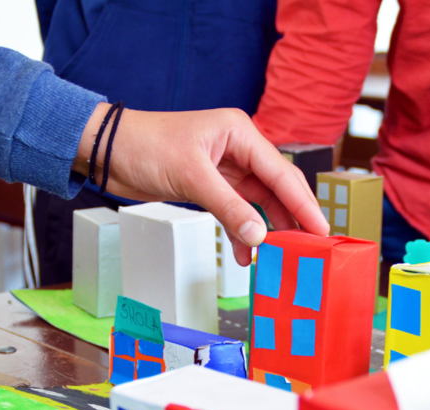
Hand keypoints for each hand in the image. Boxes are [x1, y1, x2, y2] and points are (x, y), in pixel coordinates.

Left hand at [74, 103, 329, 264]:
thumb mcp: (192, 177)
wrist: (108, 150)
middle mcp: (238, 148)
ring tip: (278, 256)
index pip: (281, 172)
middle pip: (275, 188)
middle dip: (290, 218)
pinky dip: (240, 231)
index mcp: (240, 133)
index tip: (321, 229)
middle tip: (308, 247)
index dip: (304, 203)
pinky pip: (235, 211)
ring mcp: (225, 168)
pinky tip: (244, 254)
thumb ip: (228, 207)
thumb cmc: (145, 146)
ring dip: (264, 229)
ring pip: (256, 203)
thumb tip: (260, 235)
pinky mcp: (210, 185)